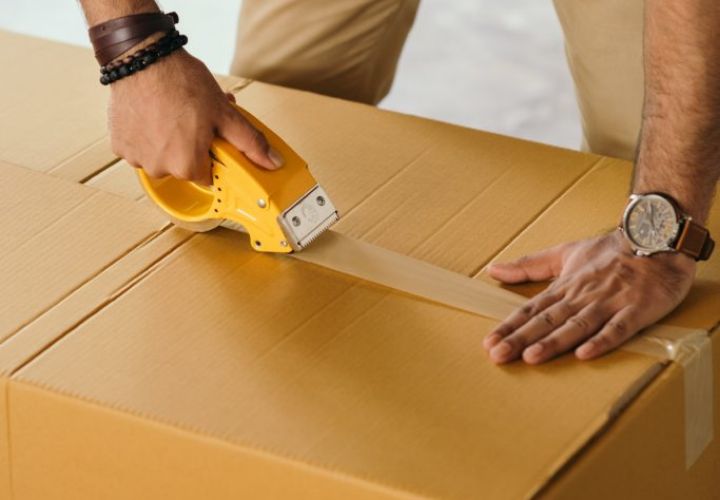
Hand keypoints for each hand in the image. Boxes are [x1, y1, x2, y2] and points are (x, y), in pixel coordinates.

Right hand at [108, 50, 282, 184]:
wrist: (142, 57)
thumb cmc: (182, 83)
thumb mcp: (225, 113)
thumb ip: (250, 142)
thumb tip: (273, 162)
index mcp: (187, 166)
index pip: (207, 176)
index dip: (212, 156)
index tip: (210, 139)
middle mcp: (159, 168)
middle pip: (183, 166)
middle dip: (190, 146)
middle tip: (193, 119)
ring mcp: (135, 157)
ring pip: (160, 156)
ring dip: (168, 140)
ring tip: (172, 112)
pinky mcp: (118, 143)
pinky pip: (139, 146)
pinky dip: (146, 134)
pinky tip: (152, 113)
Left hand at [484, 231, 695, 363]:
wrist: (657, 237)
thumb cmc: (611, 251)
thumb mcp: (565, 253)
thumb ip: (529, 265)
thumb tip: (493, 269)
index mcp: (565, 286)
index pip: (532, 309)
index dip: (510, 326)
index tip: (489, 343)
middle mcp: (583, 296)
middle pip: (548, 320)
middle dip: (522, 338)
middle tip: (498, 355)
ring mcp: (609, 303)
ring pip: (577, 325)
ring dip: (554, 341)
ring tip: (531, 357)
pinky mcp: (637, 310)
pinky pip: (619, 328)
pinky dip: (602, 341)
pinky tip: (585, 355)